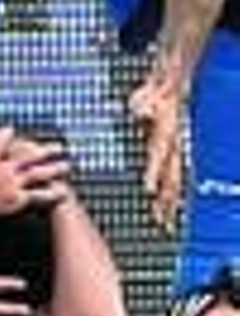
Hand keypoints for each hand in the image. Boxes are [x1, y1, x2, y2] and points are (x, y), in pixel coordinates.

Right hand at [0, 129, 69, 217]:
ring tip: (68, 164)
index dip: (3, 137)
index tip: (10, 130)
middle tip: (57, 146)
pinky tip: (64, 193)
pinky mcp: (18, 197)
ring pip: (38, 171)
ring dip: (54, 167)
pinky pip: (38, 195)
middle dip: (42, 150)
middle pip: (26, 154)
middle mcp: (2, 165)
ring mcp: (12, 180)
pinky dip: (52, 194)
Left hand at [129, 67, 186, 231]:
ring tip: (166, 224)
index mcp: (166, 135)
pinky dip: (173, 197)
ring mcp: (175, 153)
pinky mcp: (173, 156)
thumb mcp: (146, 96)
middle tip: (161, 221)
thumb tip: (140, 109)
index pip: (159, 158)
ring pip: (175, 183)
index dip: (154, 174)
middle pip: (171, 178)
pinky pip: (175, 180)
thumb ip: (143, 104)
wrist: (172, 90)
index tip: (148, 190)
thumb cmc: (156, 95)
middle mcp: (173, 148)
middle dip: (166, 200)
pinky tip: (169, 210)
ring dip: (170, 204)